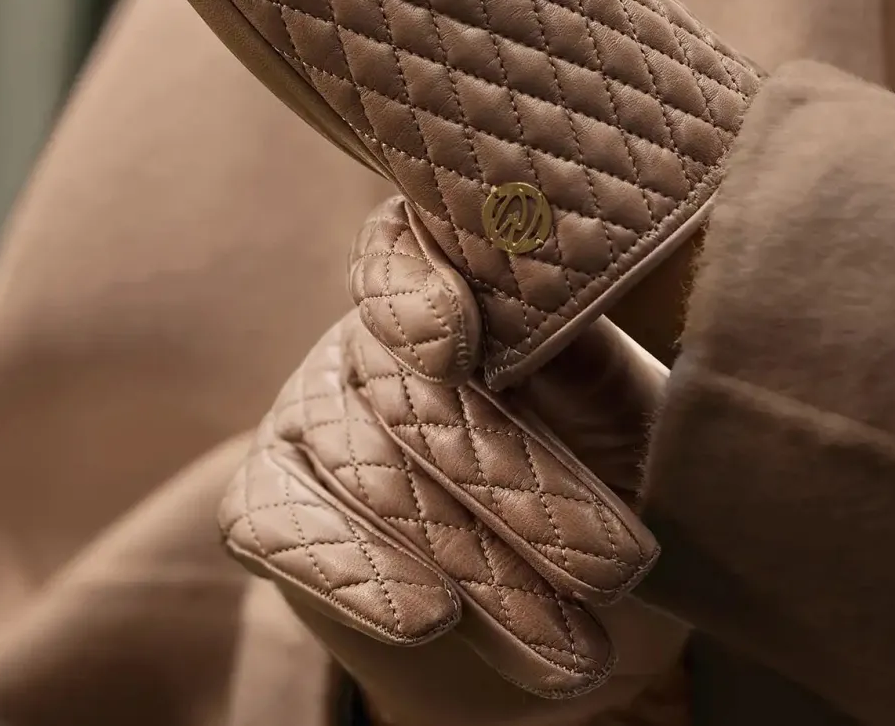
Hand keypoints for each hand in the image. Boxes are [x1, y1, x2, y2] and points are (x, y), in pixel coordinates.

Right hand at [220, 203, 688, 725]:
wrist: (558, 613)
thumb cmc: (613, 486)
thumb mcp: (629, 421)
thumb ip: (588, 358)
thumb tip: (563, 301)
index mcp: (451, 279)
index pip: (401, 250)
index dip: (413, 289)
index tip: (457, 348)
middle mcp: (367, 333)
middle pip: (403, 388)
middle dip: (508, 480)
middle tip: (614, 566)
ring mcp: (309, 410)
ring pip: (363, 470)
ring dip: (470, 559)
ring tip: (570, 644)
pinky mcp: (265, 498)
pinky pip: (278, 523)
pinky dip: (351, 572)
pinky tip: (427, 618)